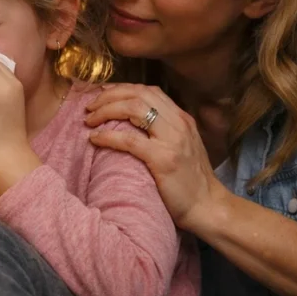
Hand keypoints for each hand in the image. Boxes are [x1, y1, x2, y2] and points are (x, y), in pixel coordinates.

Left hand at [84, 84, 229, 231]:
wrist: (207, 206)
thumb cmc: (189, 181)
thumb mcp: (180, 147)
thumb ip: (162, 131)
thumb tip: (129, 123)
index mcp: (181, 118)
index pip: (148, 90)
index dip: (121, 89)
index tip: (101, 94)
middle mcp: (178, 123)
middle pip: (138, 94)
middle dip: (109, 96)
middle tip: (89, 107)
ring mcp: (172, 140)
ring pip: (133, 109)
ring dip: (105, 111)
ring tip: (89, 120)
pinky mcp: (163, 159)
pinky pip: (129, 140)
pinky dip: (107, 136)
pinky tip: (94, 139)